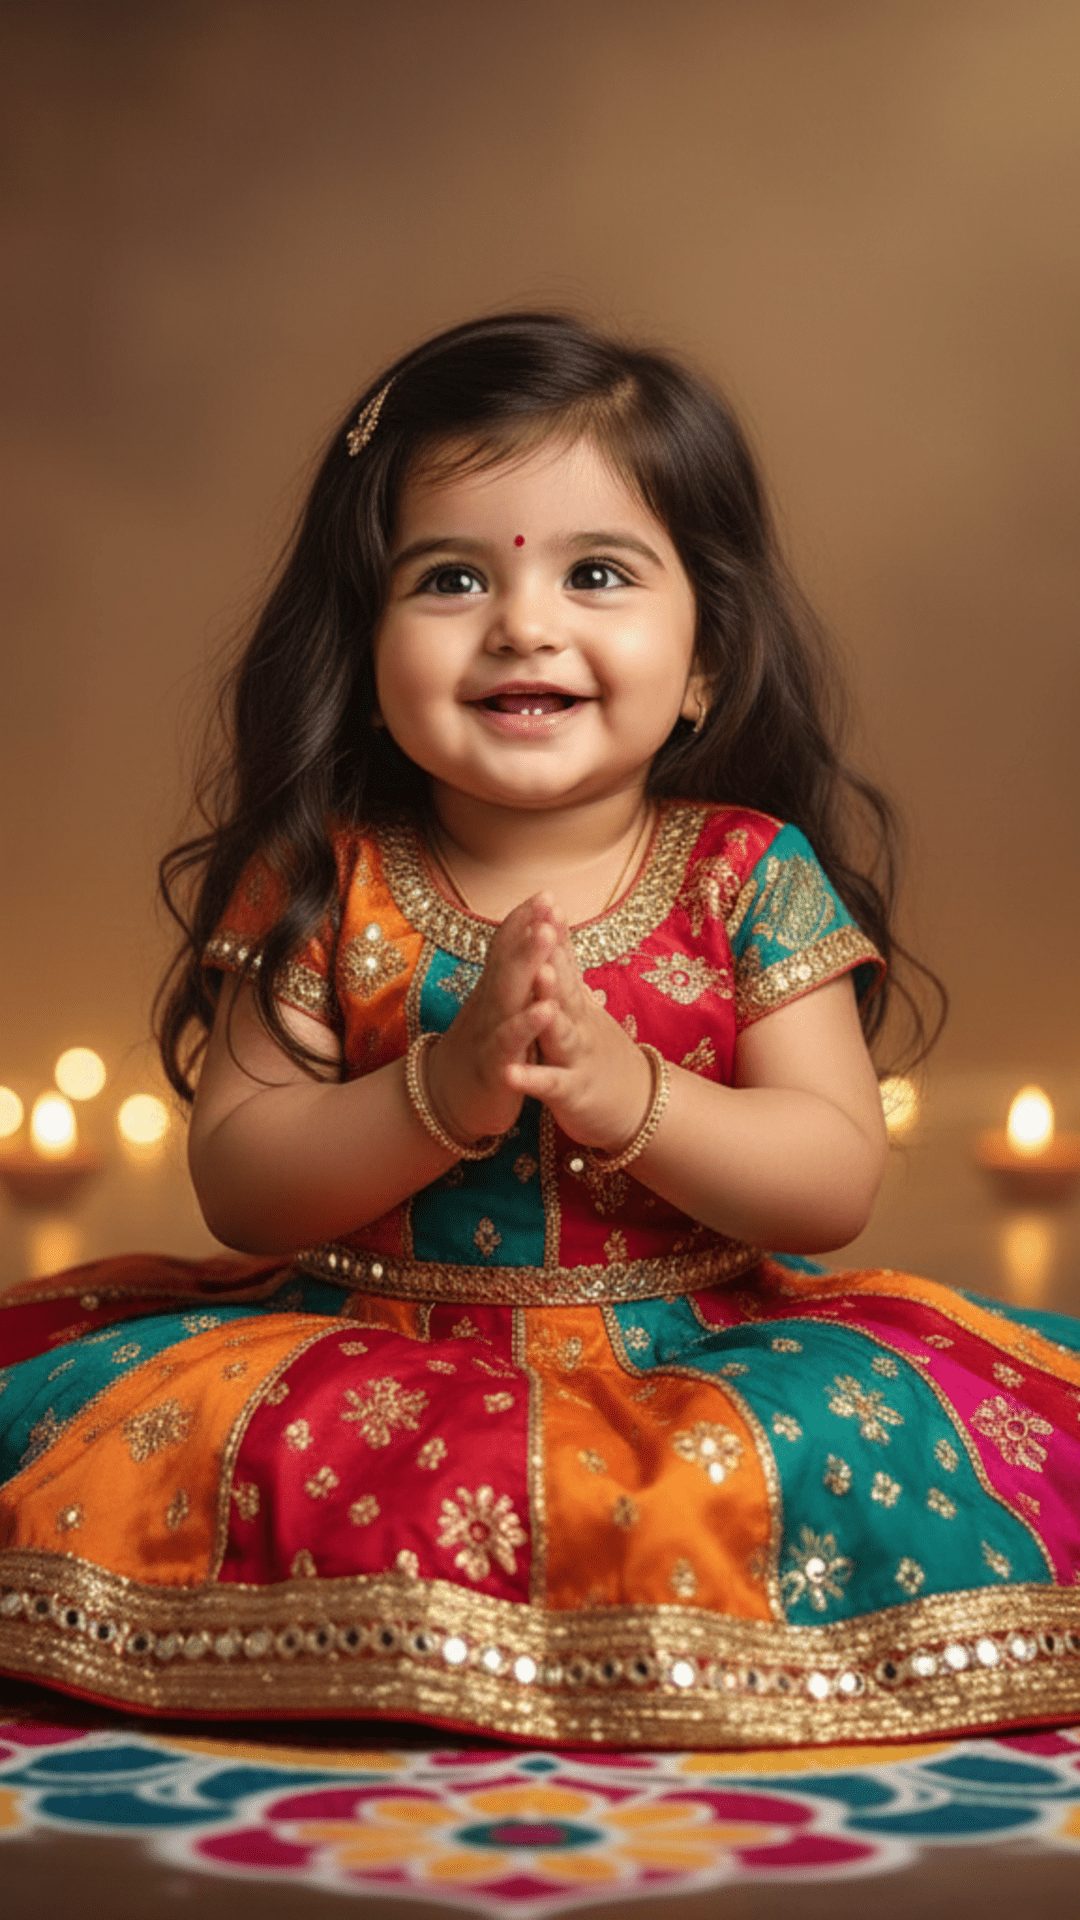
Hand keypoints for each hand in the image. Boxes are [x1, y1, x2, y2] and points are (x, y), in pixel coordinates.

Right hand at [424, 894, 560, 1144]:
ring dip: (526, 962)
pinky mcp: (495, 1065)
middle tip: (546, 901)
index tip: (545, 892)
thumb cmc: (483, 1050)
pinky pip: (510, 1042)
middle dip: (527, 929)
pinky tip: (546, 1008)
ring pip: (508, 993)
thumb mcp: (498, 1009)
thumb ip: (512, 975)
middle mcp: (489, 1005)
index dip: (523, 920)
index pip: (506, 947)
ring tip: (546, 935)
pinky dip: (527, 1024)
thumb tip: (529, 935)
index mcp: (494, 991)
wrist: (446, 1102)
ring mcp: (489, 1032)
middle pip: (508, 960)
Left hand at [503, 904, 653, 1152]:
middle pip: (565, 987)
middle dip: (553, 956)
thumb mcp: (586, 1010)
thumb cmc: (603, 1056)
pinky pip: (550, 1084)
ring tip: (538, 977)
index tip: (546, 899)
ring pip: (561, 1028)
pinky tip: (511, 1072)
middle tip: (542, 925)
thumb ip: (570, 972)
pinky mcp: (573, 1093)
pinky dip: (531, 1079)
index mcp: (577, 1005)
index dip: (557, 933)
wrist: (641, 1108)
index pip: (567, 962)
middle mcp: (580, 1024)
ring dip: (549, 1002)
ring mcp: (578, 1057)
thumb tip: (559, 929)